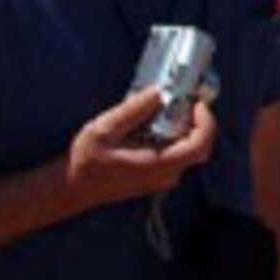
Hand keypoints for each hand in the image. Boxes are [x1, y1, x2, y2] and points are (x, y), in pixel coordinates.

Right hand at [67, 89, 216, 206]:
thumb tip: (157, 93)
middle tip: (183, 100)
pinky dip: (173, 136)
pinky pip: (176, 154)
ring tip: (165, 109)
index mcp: (158, 165)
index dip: (206, 122)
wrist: (74, 187)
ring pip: (188, 149)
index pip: (199, 146)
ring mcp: (162, 178)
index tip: (196, 103)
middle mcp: (166, 175)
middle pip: (198, 146)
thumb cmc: (86, 161)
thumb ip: (132, 111)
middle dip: (196, 120)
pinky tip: (153, 124)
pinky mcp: (157, 176)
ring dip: (183, 127)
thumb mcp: (104, 129)